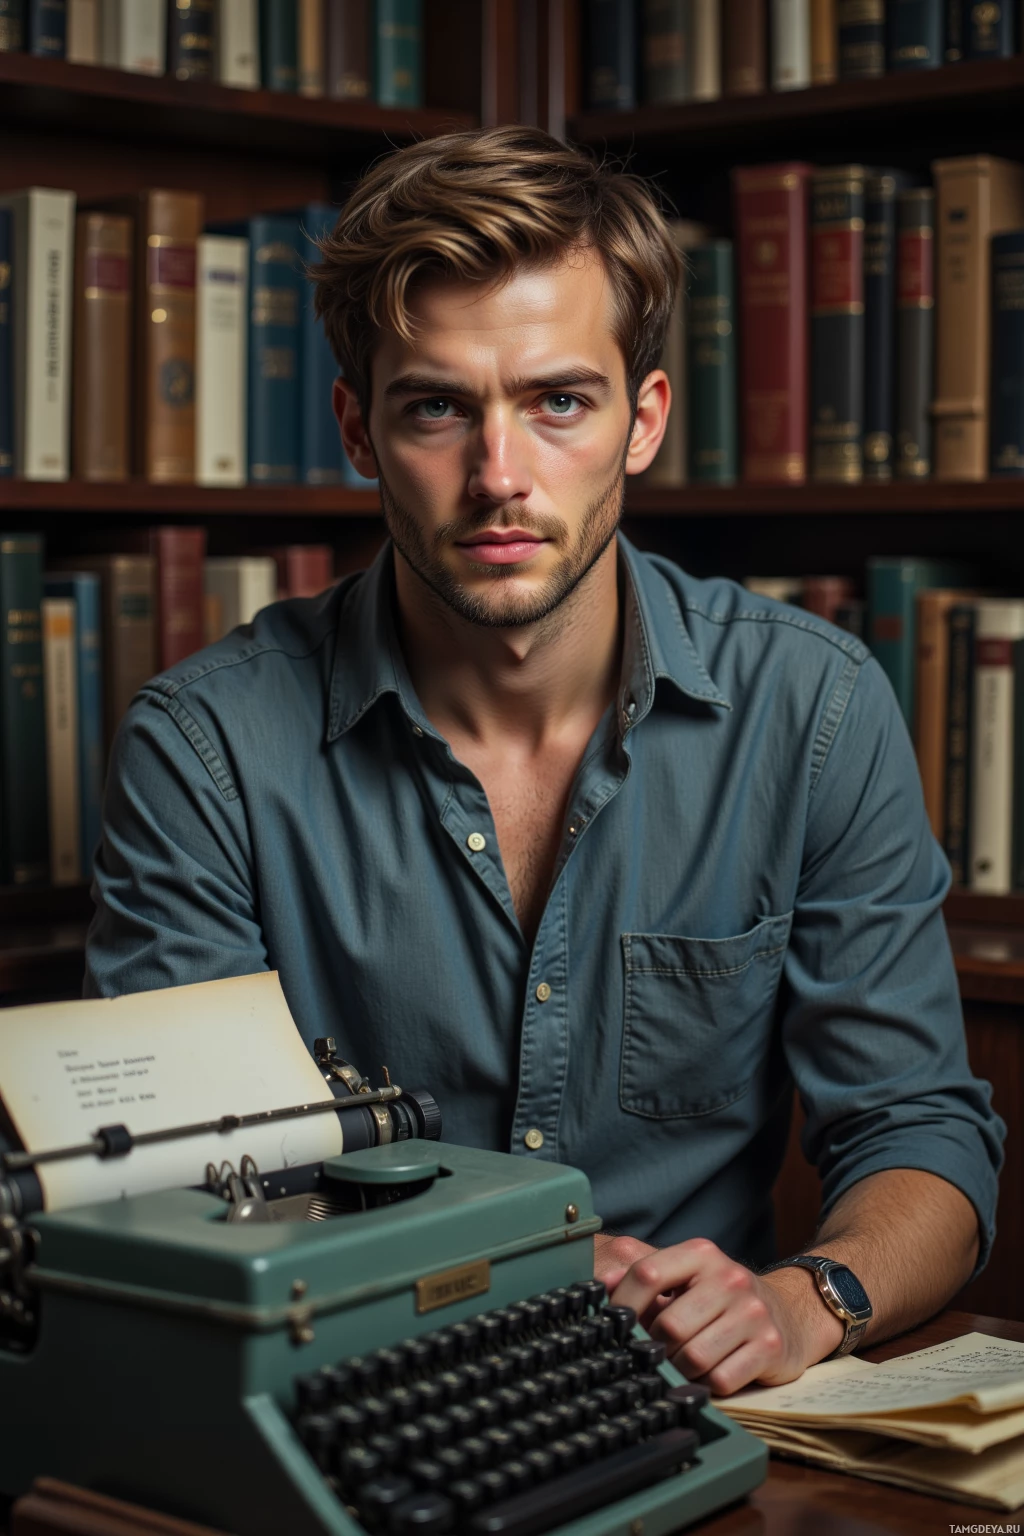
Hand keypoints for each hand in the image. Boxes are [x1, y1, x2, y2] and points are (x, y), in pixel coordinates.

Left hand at [594, 1234, 843, 1394]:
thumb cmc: (724, 1298)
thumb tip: (599, 1284)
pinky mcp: (770, 1348)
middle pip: (667, 1325)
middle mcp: (729, 1278)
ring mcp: (753, 1313)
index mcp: (702, 1254)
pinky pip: (721, 1380)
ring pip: (693, 1357)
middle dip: (656, 1348)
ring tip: (684, 1362)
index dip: (621, 1304)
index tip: (611, 1326)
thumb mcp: (690, 1276)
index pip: (646, 1273)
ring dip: (681, 1369)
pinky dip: (709, 1384)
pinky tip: (712, 1372)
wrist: (790, 1313)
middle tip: (655, 1353)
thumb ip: (648, 1276)